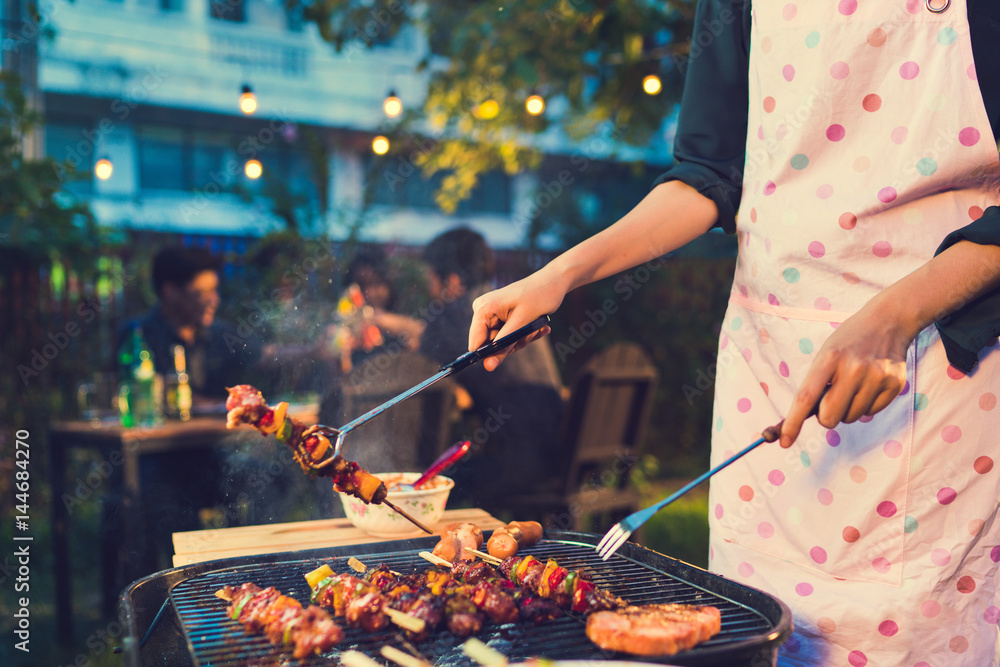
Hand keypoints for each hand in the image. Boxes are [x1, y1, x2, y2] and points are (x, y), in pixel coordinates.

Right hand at [469, 270, 565, 370]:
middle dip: (514, 343)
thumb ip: (504, 345)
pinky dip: (523, 334)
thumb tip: (488, 367)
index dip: (492, 353)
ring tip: (538, 328)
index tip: (512, 349)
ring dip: (522, 339)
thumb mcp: (522, 325)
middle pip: (491, 344)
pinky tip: (539, 327)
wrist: (553, 282)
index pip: (476, 344)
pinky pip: (507, 335)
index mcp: (483, 308)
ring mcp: (491, 313)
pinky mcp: (499, 315)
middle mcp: (482, 310)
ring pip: (502, 342)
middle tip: (532, 333)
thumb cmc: (539, 297)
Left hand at [780, 295, 911, 447]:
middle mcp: (853, 368)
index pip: (806, 397)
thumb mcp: (826, 354)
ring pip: (851, 418)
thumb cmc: (847, 343)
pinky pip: (871, 413)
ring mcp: (876, 376)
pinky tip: (870, 384)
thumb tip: (802, 420)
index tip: (783, 441)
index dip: (792, 423)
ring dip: (848, 409)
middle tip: (832, 399)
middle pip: (829, 417)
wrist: (888, 321)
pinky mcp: (895, 384)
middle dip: (826, 417)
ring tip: (854, 384)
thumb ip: (816, 385)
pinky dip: (866, 405)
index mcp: (829, 358)